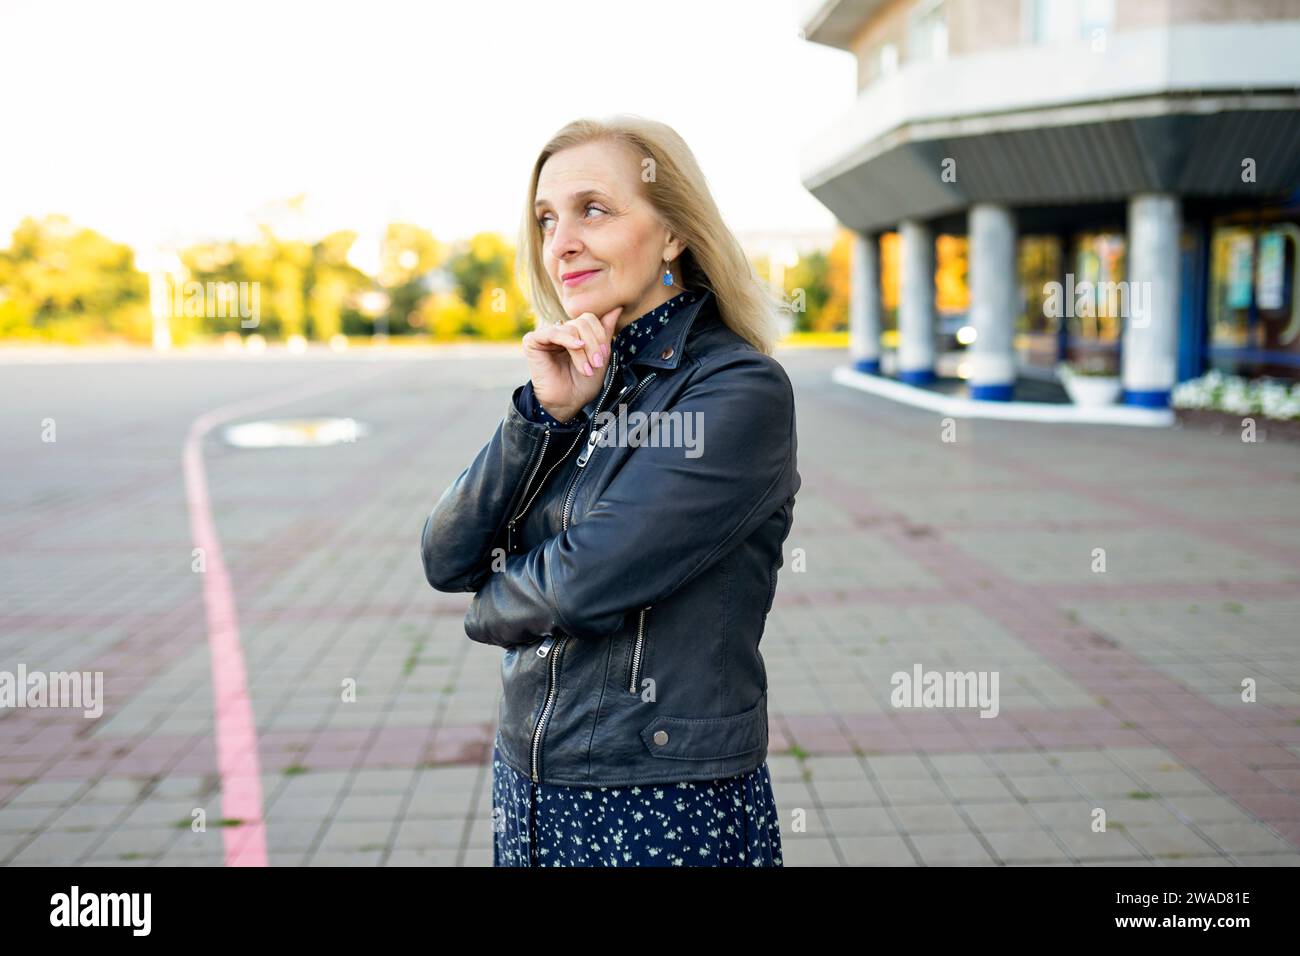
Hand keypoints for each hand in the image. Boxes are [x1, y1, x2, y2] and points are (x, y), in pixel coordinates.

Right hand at [522, 305, 622, 421]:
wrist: (567, 403)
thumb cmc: (582, 383)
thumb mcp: (600, 355)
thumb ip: (605, 331)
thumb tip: (616, 307)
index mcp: (575, 333)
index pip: (590, 318)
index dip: (600, 335)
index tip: (604, 356)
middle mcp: (560, 331)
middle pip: (583, 321)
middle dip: (594, 344)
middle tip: (597, 364)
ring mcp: (546, 335)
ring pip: (572, 328)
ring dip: (584, 350)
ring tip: (587, 368)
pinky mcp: (533, 341)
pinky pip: (553, 332)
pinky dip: (568, 339)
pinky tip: (577, 347)